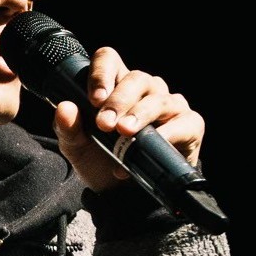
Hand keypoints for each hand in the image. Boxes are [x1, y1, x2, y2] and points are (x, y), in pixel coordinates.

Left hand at [50, 46, 203, 193]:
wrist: (122, 195)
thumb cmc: (100, 161)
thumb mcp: (76, 147)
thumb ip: (68, 128)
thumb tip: (65, 108)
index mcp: (115, 85)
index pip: (109, 60)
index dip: (102, 73)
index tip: (94, 99)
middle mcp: (145, 90)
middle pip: (137, 78)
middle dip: (119, 101)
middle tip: (105, 124)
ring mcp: (170, 106)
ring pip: (158, 99)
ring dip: (140, 115)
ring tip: (124, 133)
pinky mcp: (190, 125)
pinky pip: (184, 123)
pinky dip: (166, 135)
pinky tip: (149, 147)